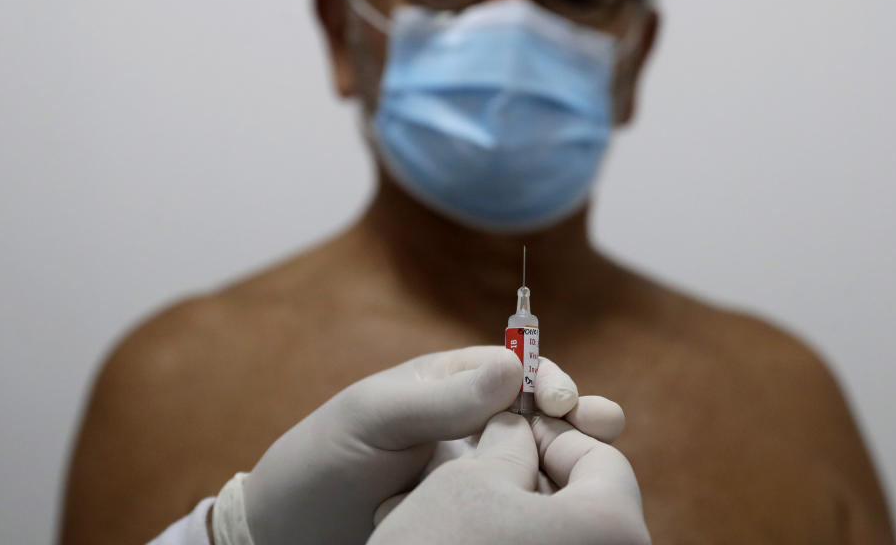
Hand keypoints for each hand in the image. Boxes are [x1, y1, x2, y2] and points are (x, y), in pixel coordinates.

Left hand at [239, 347, 621, 544]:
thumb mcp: (373, 419)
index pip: (515, 370)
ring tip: (602, 453)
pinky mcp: (476, 515)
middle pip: (540, 412)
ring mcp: (477, 472)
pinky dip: (548, 496)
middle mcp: (471, 425)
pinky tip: (561, 500)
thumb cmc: (321, 464)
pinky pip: (522, 499)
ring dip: (573, 451)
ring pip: (540, 456)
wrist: (290, 534)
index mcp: (448, 386)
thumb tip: (513, 366)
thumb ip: (440, 398)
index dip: (545, 378)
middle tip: (605, 423)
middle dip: (578, 411)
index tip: (560, 399)